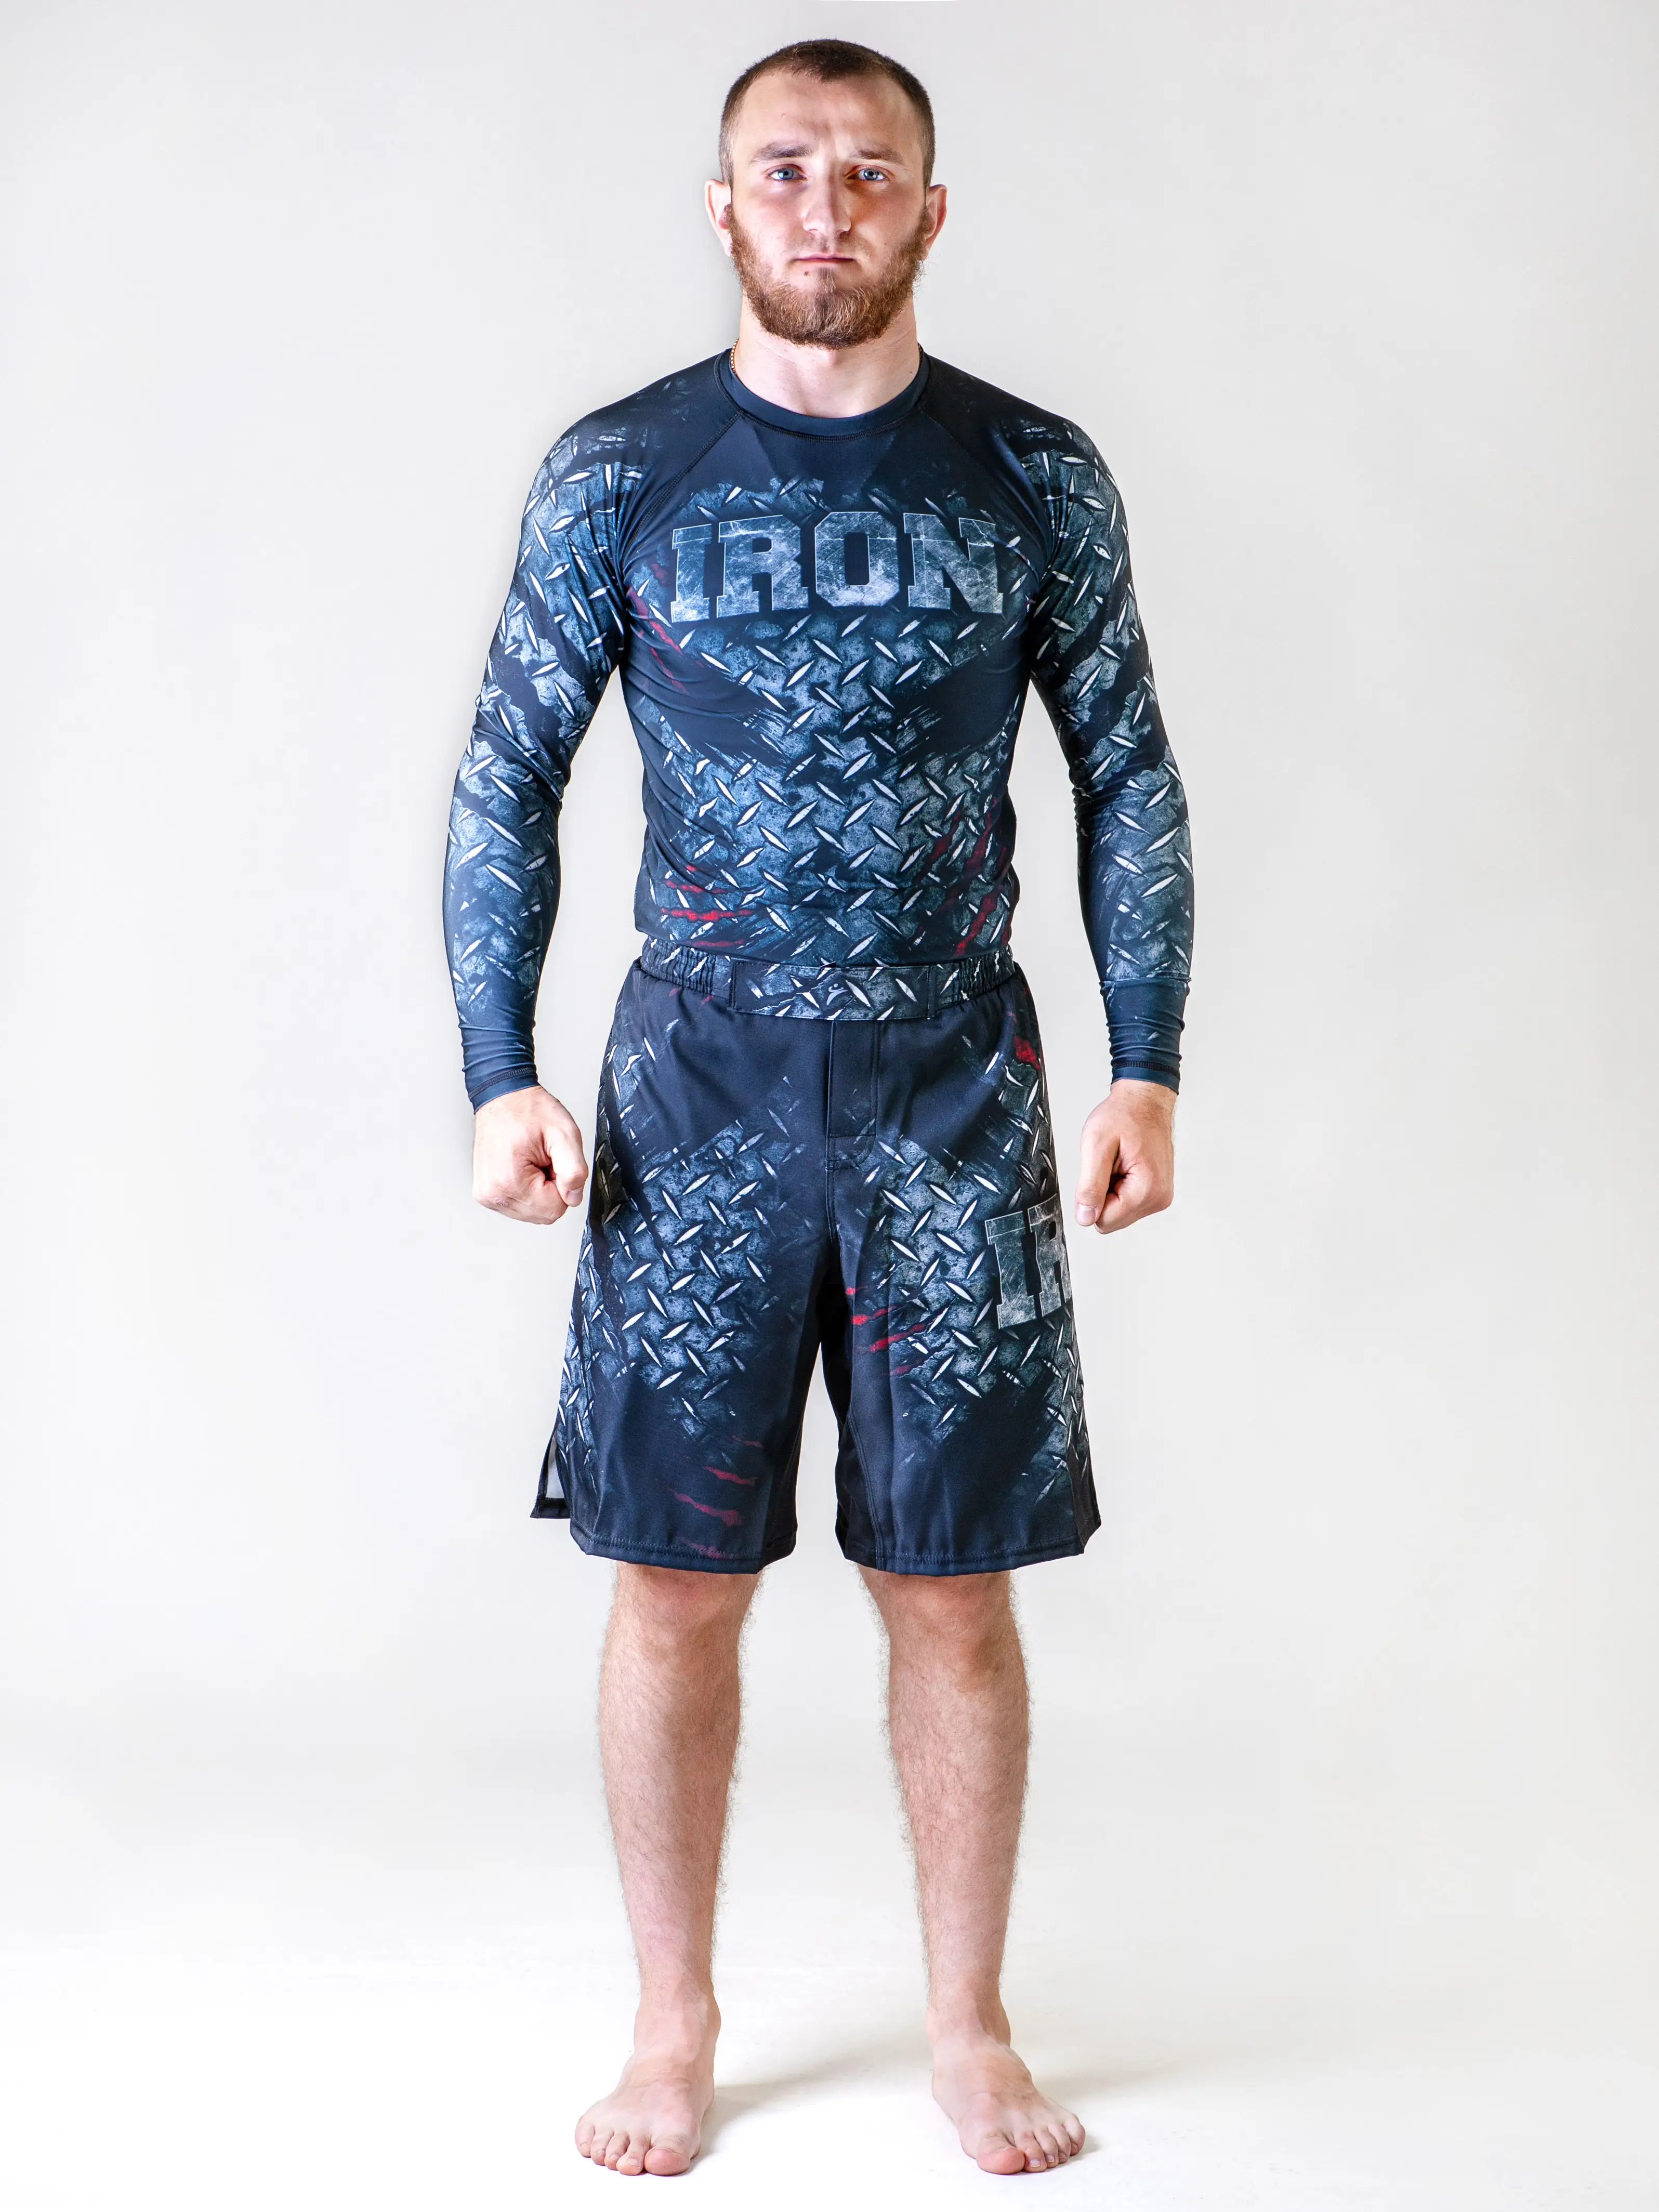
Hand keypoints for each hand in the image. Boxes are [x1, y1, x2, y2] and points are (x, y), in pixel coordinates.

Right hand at [472, 1085, 589, 1223]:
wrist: (503, 1097)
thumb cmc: (528, 1111)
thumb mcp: (564, 1134)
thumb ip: (575, 1170)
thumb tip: (573, 1198)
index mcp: (509, 1181)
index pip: (554, 1210)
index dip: (562, 1186)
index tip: (552, 1162)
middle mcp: (493, 1193)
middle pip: (542, 1214)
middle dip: (551, 1189)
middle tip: (543, 1160)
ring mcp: (487, 1195)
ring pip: (532, 1212)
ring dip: (539, 1190)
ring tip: (532, 1161)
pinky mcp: (486, 1193)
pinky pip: (520, 1205)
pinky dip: (527, 1190)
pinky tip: (522, 1167)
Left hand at [1075, 1080, 1175, 1234]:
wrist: (1144, 1102)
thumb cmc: (1124, 1116)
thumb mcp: (1096, 1146)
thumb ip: (1089, 1185)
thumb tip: (1085, 1217)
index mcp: (1147, 1190)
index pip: (1104, 1221)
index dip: (1092, 1198)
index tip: (1102, 1170)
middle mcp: (1159, 1198)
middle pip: (1112, 1220)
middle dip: (1103, 1194)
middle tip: (1110, 1164)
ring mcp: (1159, 1196)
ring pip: (1118, 1212)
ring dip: (1110, 1189)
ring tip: (1118, 1162)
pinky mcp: (1156, 1192)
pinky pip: (1127, 1202)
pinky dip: (1119, 1186)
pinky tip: (1125, 1165)